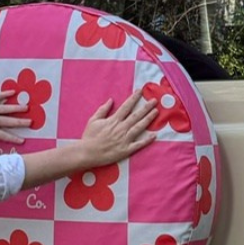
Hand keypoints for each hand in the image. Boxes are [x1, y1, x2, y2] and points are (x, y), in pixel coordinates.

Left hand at [0, 91, 26, 155]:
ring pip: (5, 108)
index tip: (23, 140)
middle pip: (8, 121)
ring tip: (27, 108)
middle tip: (31, 122)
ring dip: (16, 108)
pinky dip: (5, 94)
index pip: (3, 135)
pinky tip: (14, 92)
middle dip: (20, 122)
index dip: (13, 138)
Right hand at [17, 90, 156, 190]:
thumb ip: (103, 110)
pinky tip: (154, 135)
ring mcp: (124, 139)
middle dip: (146, 107)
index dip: (134, 98)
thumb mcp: (93, 120)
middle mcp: (121, 128)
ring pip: (139, 127)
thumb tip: (111, 100)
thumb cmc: (89, 137)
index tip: (141, 91)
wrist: (87, 153)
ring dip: (148, 119)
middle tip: (155, 101)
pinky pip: (139, 144)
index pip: (126, 106)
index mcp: (113, 120)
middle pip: (136, 115)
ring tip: (156, 112)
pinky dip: (147, 140)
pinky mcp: (126, 150)